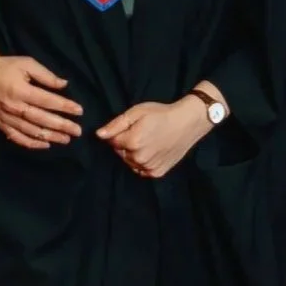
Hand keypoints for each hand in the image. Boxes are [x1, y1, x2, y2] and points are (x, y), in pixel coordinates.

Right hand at [0, 53, 82, 149]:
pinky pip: (18, 138)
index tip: (79, 111)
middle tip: (78, 131)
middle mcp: (14, 107)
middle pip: (42, 120)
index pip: (47, 101)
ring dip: (50, 137)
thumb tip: (64, 85)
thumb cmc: (5, 67)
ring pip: (32, 131)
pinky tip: (45, 145)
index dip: (64, 106)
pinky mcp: (1, 124)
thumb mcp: (26, 63)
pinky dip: (32, 143)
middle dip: (62, 126)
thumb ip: (46, 75)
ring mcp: (7, 118)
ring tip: (66, 139)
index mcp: (21, 90)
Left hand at [96, 97, 214, 177]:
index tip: (132, 127)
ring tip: (148, 141)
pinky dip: (143, 163)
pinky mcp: (157, 173)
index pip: (112, 142)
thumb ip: (116, 124)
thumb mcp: (137, 112)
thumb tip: (98, 135)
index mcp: (132, 142)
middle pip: (121, 153)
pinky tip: (152, 151)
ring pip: (130, 162)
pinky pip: (141, 170)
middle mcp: (139, 158)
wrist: (187, 123)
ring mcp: (148, 167)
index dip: (120, 133)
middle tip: (141, 133)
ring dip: (134, 154)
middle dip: (126, 144)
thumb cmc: (161, 114)